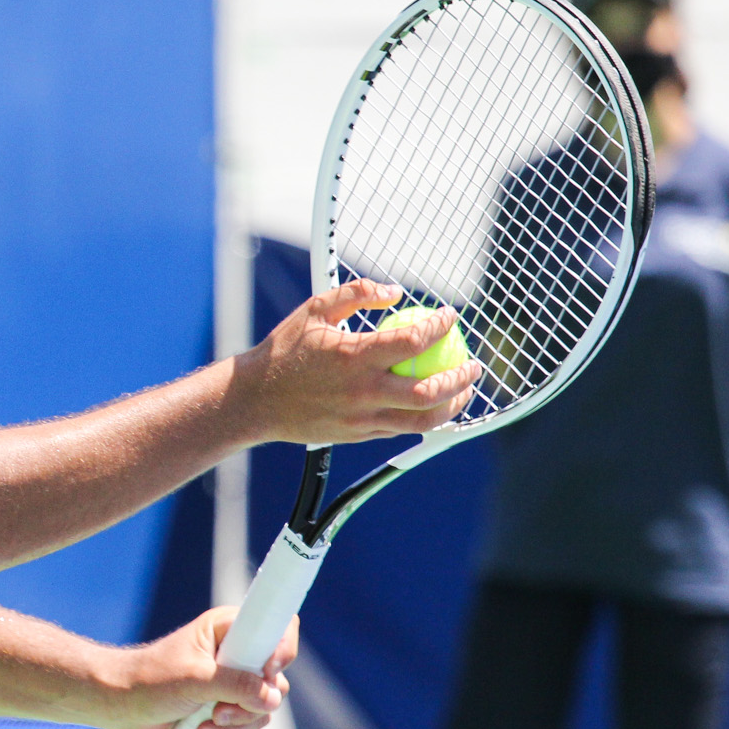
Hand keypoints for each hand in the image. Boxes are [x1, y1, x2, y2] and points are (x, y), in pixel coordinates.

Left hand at [111, 606, 297, 728]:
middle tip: (216, 713)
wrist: (123, 707)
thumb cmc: (150, 679)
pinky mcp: (226, 716)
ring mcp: (233, 689)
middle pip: (274, 686)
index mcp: (229, 632)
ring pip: (260, 717)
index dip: (281, 651)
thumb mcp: (193, 678)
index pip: (278, 629)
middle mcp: (237, 658)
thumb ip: (234, 684)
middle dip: (246, 710)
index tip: (267, 673)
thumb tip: (272, 698)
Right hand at [232, 278, 479, 445]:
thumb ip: (357, 294)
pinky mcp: (359, 435)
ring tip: (463, 390)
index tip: (449, 317)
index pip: (412, 340)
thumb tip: (397, 294)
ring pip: (423, 419)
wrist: (255, 400)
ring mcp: (361, 418)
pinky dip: (425, 418)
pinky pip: (402, 430)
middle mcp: (361, 391)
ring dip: (452, 405)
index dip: (439, 325)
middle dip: (460, 376)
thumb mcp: (314, 310)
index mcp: (352, 356)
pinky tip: (433, 406)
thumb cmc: (284, 351)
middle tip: (473, 363)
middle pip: (429, 390)